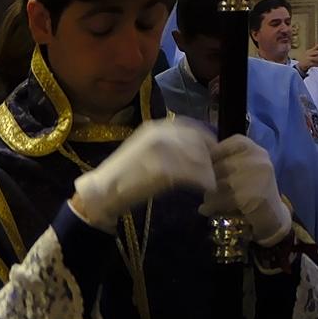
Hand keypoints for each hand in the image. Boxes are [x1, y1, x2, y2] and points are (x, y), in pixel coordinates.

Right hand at [67, 117, 214, 227]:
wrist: (102, 191)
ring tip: (212, 181)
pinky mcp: (163, 170)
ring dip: (208, 170)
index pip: (190, 127)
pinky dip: (203, 181)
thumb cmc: (123, 173)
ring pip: (197, 157)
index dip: (204, 138)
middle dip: (209, 155)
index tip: (212, 151)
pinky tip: (206, 188)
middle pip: (197, 141)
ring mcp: (161, 151)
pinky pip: (192, 174)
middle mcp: (159, 134)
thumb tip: (191, 148)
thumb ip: (166, 145)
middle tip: (215, 169)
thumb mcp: (144, 149)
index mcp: (154, 127)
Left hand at [213, 133, 292, 249]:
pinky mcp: (255, 194)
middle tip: (202, 190)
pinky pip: (224, 198)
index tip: (204, 171)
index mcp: (253, 148)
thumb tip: (198, 159)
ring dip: (208, 194)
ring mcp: (258, 175)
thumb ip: (226, 161)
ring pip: (220, 182)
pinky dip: (211, 205)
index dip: (211, 158)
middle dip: (208, 179)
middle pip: (220, 165)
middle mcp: (258, 157)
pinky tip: (206, 209)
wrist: (273, 215)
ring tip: (204, 201)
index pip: (225, 145)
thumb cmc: (252, 190)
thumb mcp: (243, 169)